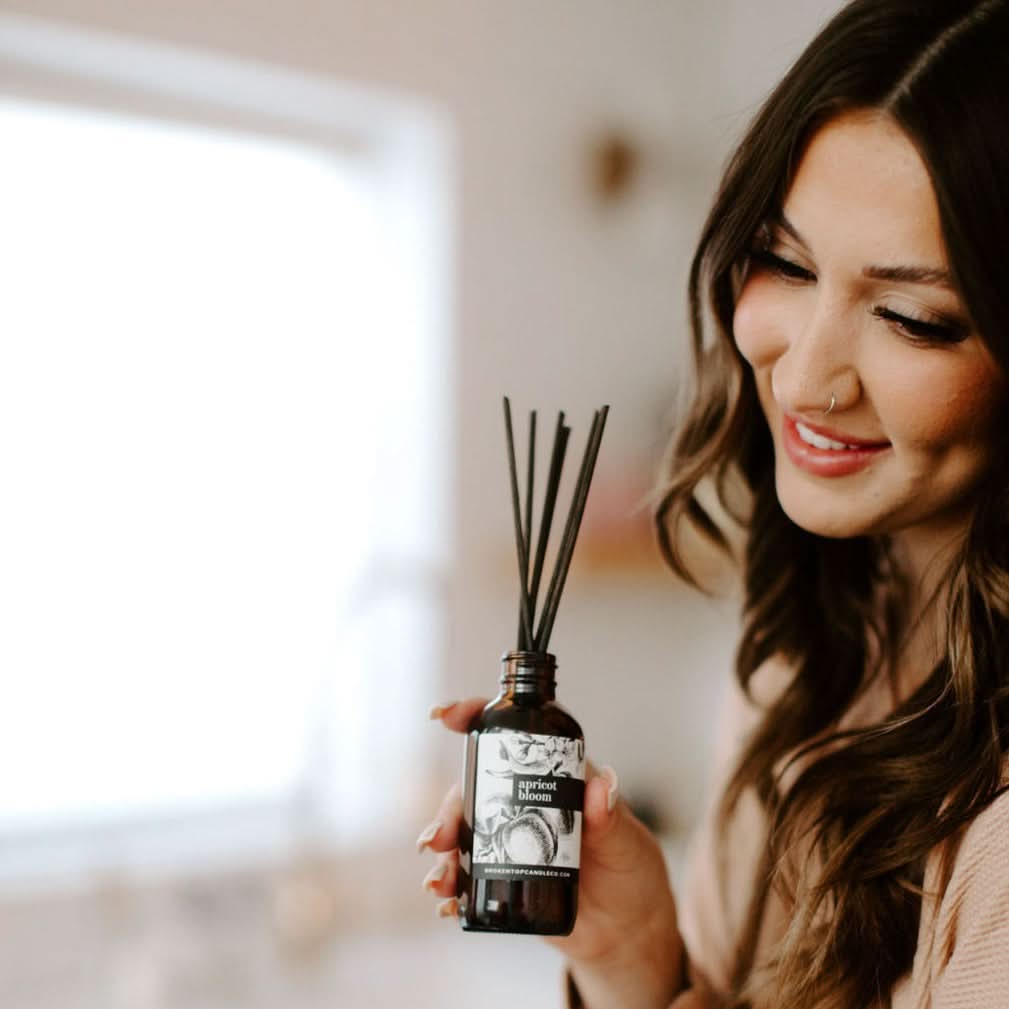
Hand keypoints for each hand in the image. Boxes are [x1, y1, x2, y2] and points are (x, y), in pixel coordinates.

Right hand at [420, 698, 684, 1008]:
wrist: (628, 928)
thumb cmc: (631, 871)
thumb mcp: (625, 842)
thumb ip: (611, 818)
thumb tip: (603, 785)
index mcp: (552, 779)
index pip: (511, 740)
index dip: (475, 720)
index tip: (449, 716)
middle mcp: (523, 804)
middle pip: (473, 791)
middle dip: (448, 810)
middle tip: (439, 838)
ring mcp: (510, 840)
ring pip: (462, 834)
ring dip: (442, 852)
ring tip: (439, 881)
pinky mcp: (504, 877)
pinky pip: (468, 877)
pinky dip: (451, 889)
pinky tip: (447, 905)